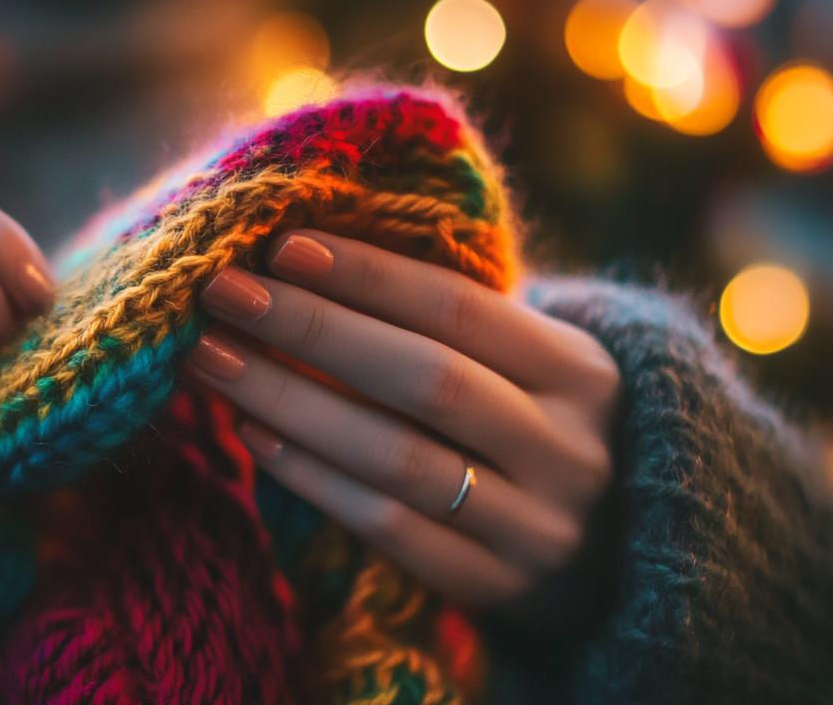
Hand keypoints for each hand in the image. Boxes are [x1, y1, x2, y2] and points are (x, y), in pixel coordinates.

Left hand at [187, 229, 618, 613]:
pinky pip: (386, 527)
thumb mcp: (527, 362)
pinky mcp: (494, 585)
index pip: (460, 307)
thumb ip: (446, 318)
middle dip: (313, 329)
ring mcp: (536, 526)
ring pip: (396, 457)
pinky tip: (253, 434)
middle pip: (424, 379)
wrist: (618, 551)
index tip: (282, 247)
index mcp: (582, 369)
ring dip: (291, 402)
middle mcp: (568, 448)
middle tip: (224, 294)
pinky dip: (311, 477)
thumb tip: (302, 256)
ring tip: (214, 360)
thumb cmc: (531, 422)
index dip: (369, 275)